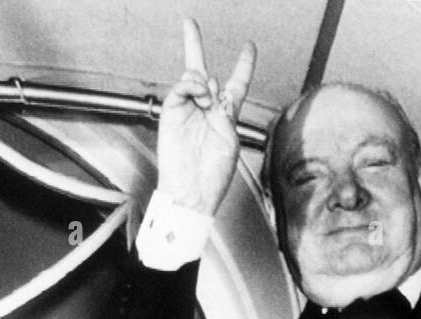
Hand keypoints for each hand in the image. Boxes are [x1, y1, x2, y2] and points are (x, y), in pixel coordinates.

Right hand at [157, 18, 255, 216]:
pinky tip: (199, 97)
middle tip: (189, 23)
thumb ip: (225, 107)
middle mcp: (205, 109)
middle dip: (194, 46)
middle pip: (204, 72)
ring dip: (204, 82)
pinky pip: (182, 87)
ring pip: (194, 76)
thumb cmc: (214, 174)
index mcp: (226, 116)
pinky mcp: (171, 113)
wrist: (191, 192)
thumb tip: (208, 84)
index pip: (237, 84)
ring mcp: (187, 110)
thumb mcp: (231, 138)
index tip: (248, 47)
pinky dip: (192, 86)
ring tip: (206, 99)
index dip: (244, 65)